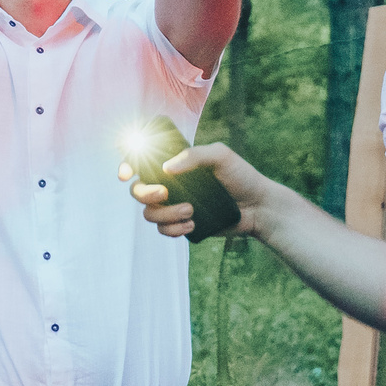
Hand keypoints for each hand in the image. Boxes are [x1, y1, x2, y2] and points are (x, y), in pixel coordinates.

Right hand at [127, 143, 271, 239]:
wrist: (259, 207)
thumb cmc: (241, 176)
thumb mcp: (221, 156)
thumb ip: (195, 155)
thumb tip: (167, 168)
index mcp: (175, 166)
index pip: (142, 165)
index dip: (127, 167)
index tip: (127, 174)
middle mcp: (171, 185)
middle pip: (138, 191)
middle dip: (145, 194)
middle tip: (164, 193)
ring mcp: (175, 206)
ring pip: (150, 214)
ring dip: (166, 214)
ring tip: (191, 211)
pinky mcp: (182, 224)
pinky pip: (164, 230)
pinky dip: (173, 229)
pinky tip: (192, 224)